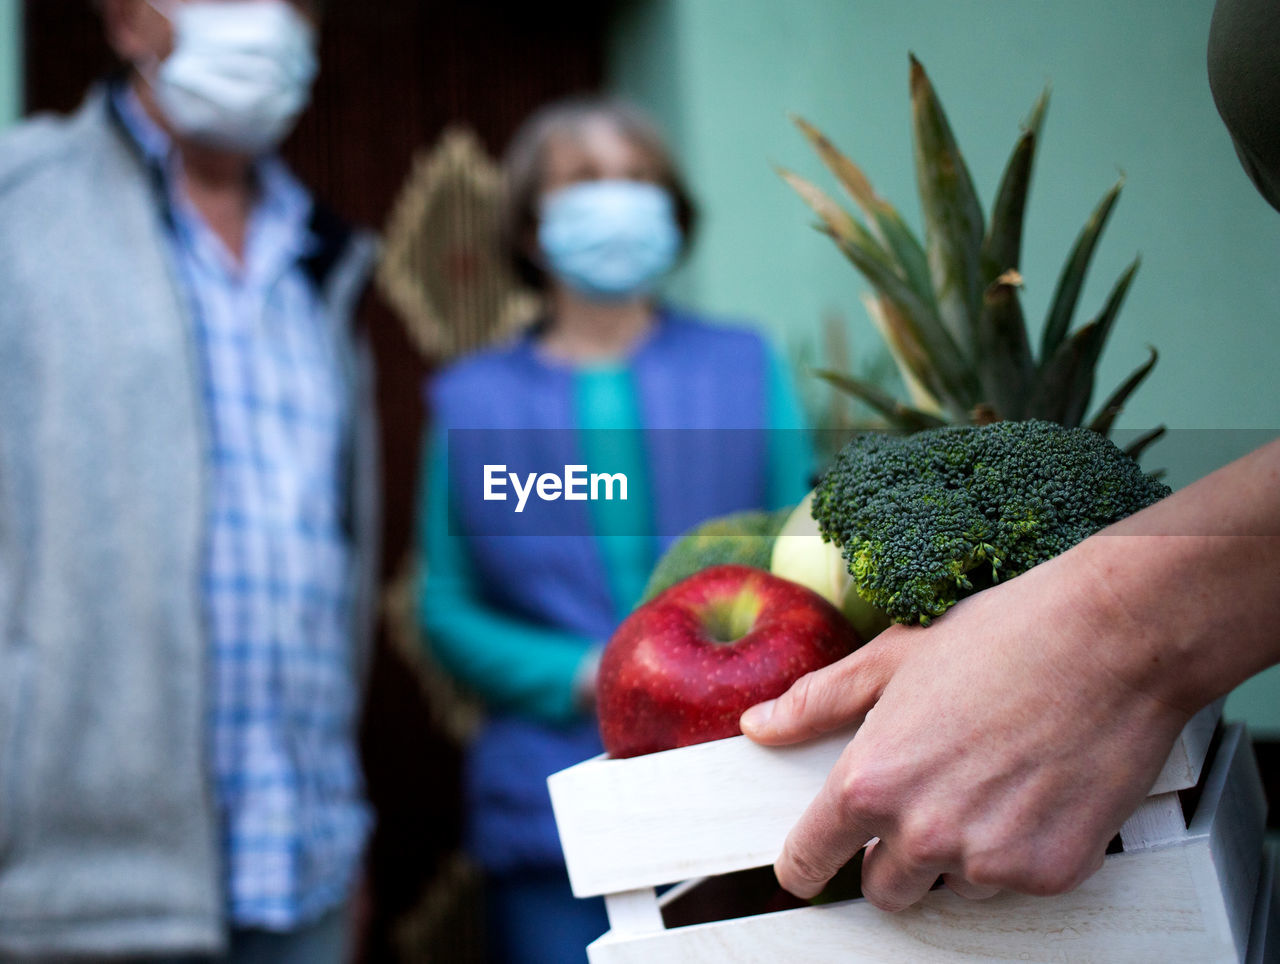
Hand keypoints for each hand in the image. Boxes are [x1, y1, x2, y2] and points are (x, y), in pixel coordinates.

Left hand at [740, 547, 1192, 910]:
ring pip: (953, 885)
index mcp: (871, 782)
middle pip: (884, 890)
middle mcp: (923, 832)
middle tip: (928, 798)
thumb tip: (761, 723)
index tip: (809, 865)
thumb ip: (817, 702)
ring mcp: (988, 859)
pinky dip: (1020, 849)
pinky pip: (1015, 882)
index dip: (805, 864)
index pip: (810, 860)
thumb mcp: (891, 658)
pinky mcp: (1049, 873)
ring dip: (961, 851)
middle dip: (894, 857)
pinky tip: (1034, 789)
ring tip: (992, 777)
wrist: (1112, 640)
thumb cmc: (1005, 639)